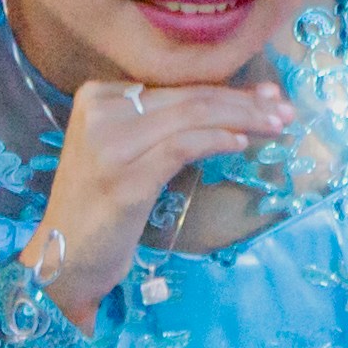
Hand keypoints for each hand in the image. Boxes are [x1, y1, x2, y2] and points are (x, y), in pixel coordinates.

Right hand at [26, 65, 297, 313]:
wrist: (62, 260)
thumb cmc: (100, 209)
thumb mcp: (125, 153)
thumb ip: (160, 125)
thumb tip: (228, 104)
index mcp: (98, 96)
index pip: (176, 87)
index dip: (228, 89)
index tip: (268, 98)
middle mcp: (101, 112)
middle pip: (188, 98)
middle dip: (244, 103)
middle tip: (284, 110)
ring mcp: (110, 145)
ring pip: (191, 116)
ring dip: (242, 120)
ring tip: (277, 126)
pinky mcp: (125, 179)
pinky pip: (182, 147)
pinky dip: (217, 140)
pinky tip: (243, 143)